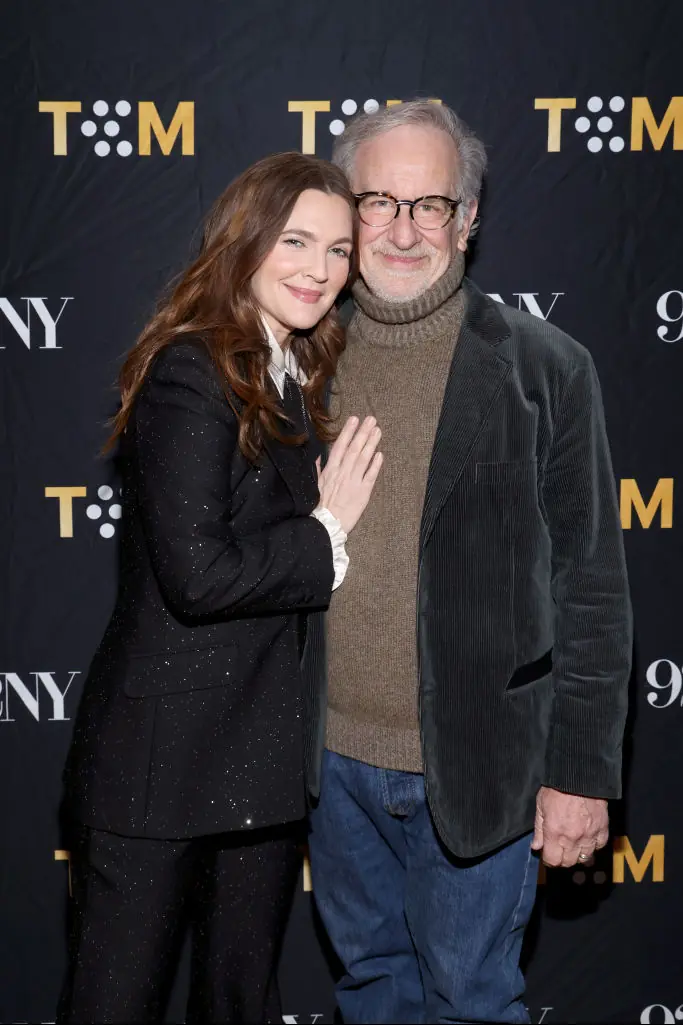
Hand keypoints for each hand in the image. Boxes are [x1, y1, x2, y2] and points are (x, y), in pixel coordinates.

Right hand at [316, 416, 382, 533]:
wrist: (324, 526)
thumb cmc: (317, 508)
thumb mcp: (314, 486)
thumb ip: (317, 470)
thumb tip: (318, 457)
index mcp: (330, 471)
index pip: (340, 447)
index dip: (347, 432)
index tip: (354, 419)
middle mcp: (342, 473)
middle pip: (354, 449)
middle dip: (363, 432)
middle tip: (371, 419)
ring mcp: (353, 482)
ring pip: (363, 459)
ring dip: (371, 444)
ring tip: (377, 431)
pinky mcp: (362, 493)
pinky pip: (370, 476)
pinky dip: (375, 465)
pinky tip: (380, 454)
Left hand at [531, 786, 608, 867]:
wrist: (580, 777)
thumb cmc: (557, 788)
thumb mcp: (540, 806)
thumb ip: (538, 829)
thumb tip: (536, 846)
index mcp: (554, 833)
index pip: (553, 861)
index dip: (549, 860)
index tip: (549, 854)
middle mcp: (572, 838)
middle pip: (569, 863)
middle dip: (563, 859)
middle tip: (560, 850)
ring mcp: (589, 836)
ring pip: (585, 859)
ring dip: (578, 855)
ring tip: (574, 846)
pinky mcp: (602, 830)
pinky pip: (599, 847)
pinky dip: (593, 846)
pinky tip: (588, 839)